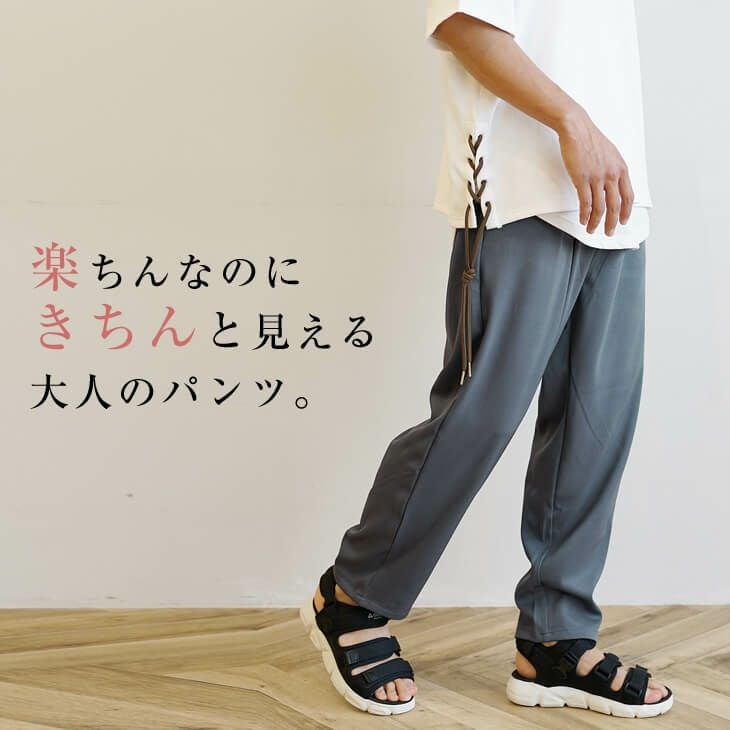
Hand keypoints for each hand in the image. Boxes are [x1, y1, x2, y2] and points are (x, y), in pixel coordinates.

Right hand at [557, 107, 633, 235]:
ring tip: (592, 230)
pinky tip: (583, 220)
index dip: (626, 212)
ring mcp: (597, 177)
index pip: (628, 196)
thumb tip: (612, 185)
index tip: (623, 221)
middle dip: (612, 222)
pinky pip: (585, 202)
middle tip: (609, 232)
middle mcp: (612, 175)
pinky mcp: (582, 179)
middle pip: (615, 205)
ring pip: (600, 207)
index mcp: (621, 169)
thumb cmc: (590, 139)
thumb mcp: (610, 154)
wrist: (576, 129)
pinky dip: (585, 214)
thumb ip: (613, 170)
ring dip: (596, 222)